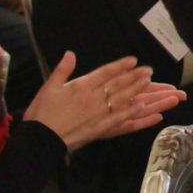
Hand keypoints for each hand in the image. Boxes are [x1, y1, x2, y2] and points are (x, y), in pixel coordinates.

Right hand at [22, 53, 184, 151]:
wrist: (39, 138)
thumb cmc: (41, 113)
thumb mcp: (48, 87)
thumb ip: (62, 70)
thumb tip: (70, 53)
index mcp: (81, 86)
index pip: (105, 73)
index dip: (120, 66)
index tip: (133, 60)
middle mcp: (93, 98)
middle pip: (119, 85)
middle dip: (135, 77)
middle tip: (149, 70)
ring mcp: (99, 114)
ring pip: (124, 100)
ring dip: (140, 92)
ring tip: (153, 84)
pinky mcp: (101, 128)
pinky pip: (123, 121)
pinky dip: (137, 115)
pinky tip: (149, 110)